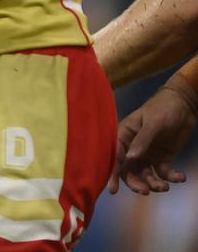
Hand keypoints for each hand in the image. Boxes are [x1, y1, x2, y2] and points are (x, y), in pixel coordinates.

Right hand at [110, 76, 197, 194]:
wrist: (184, 105)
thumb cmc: (163, 109)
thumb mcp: (153, 122)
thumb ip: (142, 140)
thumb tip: (129, 159)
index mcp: (125, 135)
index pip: (116, 156)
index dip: (113, 172)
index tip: (112, 190)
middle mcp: (134, 147)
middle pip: (129, 171)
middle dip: (136, 183)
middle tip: (146, 191)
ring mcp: (148, 154)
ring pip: (146, 176)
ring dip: (154, 184)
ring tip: (165, 186)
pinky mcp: (163, 158)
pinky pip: (164, 173)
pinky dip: (171, 178)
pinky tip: (181, 176)